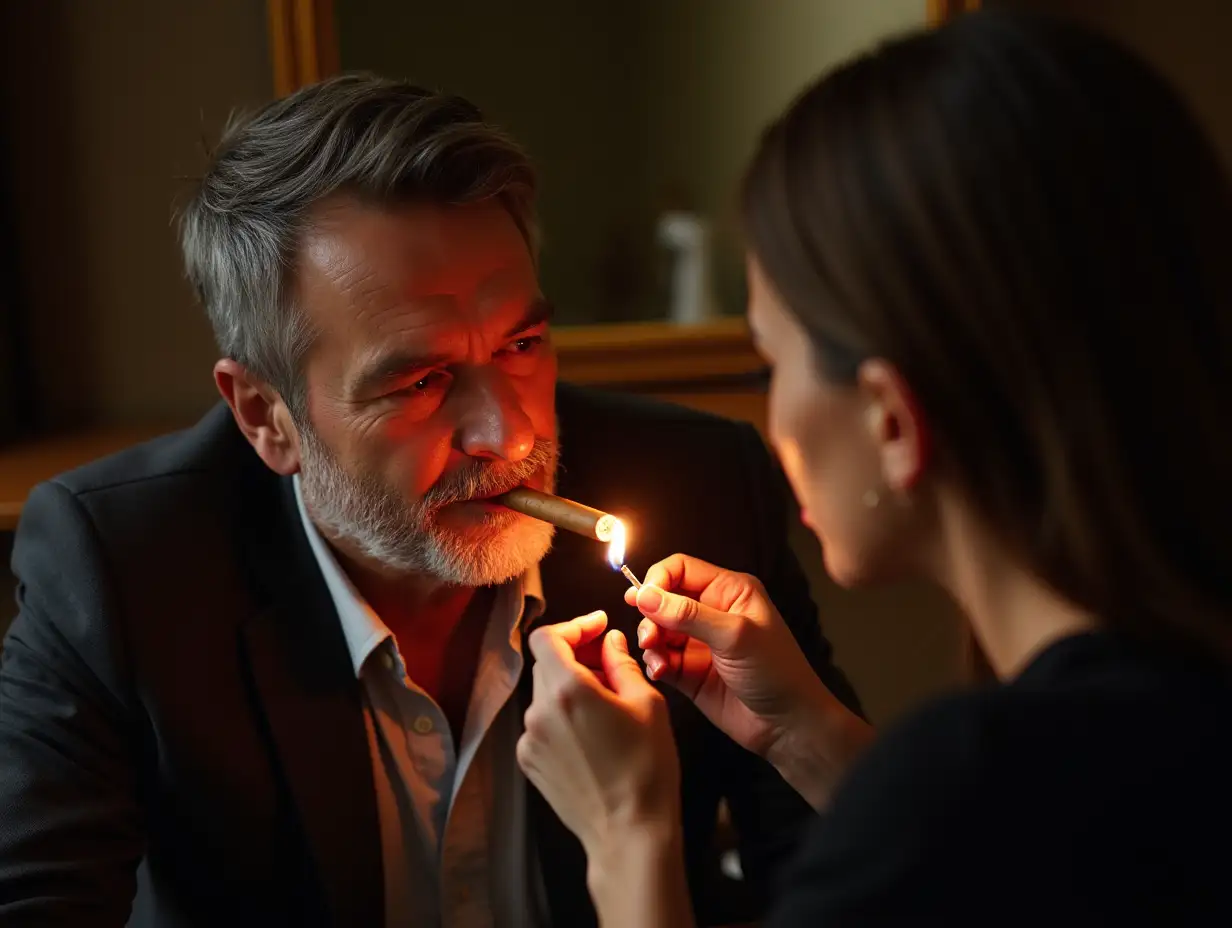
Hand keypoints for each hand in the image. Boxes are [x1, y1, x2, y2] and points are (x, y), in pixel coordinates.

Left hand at [517, 611, 681, 864]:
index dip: (574, 626)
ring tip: (607, 704)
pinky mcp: (530, 762)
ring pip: (545, 695)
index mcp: (567, 690)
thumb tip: (609, 641)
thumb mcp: (647, 705)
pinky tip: (592, 733)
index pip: (548, 637)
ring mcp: (530, 740)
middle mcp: (539, 712)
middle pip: (547, 664)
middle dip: (576, 656)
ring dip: (570, 688)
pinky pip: (542, 724)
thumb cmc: (646, 771)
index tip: (596, 627)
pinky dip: (562, 717)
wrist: (629, 832)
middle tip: (609, 662)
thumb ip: (622, 664)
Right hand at [628, 554, 871, 806]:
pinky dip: (654, 663)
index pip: (680, 568)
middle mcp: (712, 611)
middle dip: (650, 615)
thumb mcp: (734, 636)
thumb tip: (645, 595)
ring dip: (650, 641)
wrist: (788, 725)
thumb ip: (688, 614)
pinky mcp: (690, 671)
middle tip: (650, 637)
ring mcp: (699, 642)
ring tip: (657, 657)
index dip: (658, 581)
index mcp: (729, 590)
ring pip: (657, 629)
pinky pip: (659, 658)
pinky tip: (661, 672)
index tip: (642, 601)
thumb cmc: (776, 672)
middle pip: (663, 598)